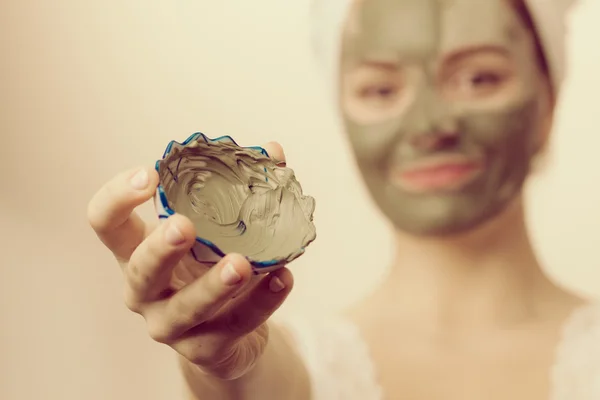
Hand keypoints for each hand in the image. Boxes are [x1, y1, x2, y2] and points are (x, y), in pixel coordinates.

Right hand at [87, 142, 293, 379]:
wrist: (227, 334)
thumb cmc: (210, 266)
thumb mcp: (213, 229)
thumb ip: (239, 191)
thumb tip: (273, 153)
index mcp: (136, 250)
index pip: (105, 222)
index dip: (117, 197)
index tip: (147, 174)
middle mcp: (144, 290)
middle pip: (139, 270)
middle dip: (160, 249)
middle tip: (183, 226)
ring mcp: (171, 324)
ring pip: (187, 307)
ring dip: (214, 284)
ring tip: (240, 263)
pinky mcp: (205, 348)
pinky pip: (234, 326)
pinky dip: (262, 302)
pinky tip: (282, 278)